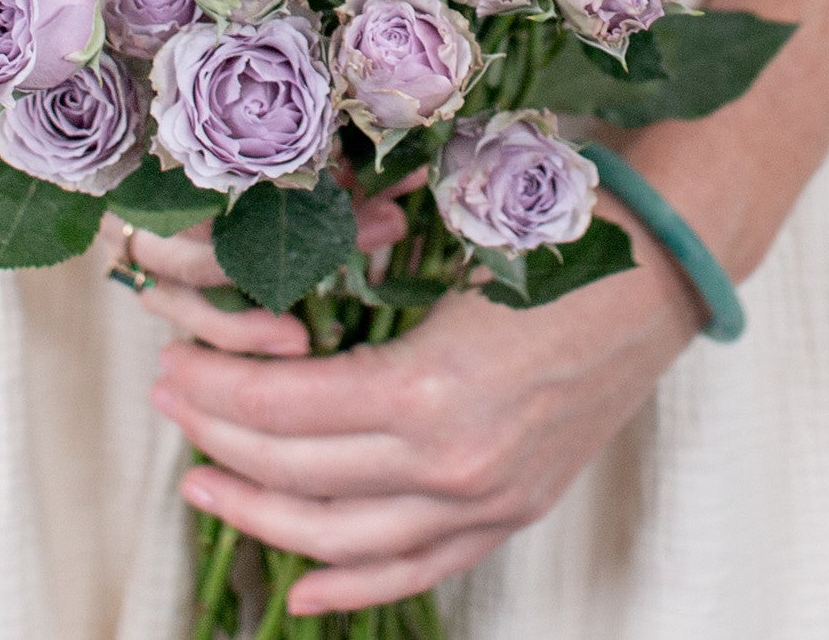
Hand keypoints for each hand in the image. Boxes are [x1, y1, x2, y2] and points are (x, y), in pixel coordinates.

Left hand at [148, 198, 703, 614]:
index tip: (174, 369)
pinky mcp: (512, 511)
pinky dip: (355, 582)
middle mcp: (453, 463)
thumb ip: (362, 298)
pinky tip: (303, 585)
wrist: (656, 275)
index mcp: (429, 388)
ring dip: (262, 516)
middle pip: (300, 473)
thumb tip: (269, 309)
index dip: (216, 392)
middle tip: (171, 405)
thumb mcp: (443, 257)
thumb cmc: (548, 243)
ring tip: (203, 481)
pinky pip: (420, 568)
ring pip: (345, 538)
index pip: (285, 408)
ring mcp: (486, 500)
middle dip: (218, 439)